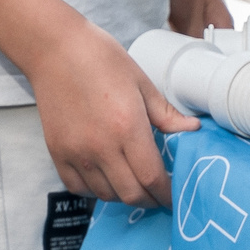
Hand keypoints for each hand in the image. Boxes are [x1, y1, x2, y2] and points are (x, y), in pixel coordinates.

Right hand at [25, 18, 198, 207]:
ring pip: (105, 195)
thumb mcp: (141, 82)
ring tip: (135, 182)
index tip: (175, 196)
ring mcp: (76, 153)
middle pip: (130, 194)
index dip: (167, 193)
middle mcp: (101, 147)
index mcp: (127, 127)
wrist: (56, 50)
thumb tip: (192, 129)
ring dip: (124, 195)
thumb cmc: (102, 59)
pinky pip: (78, 188)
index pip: (152, 177)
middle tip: (159, 193)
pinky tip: (107, 178)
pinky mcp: (57, 153)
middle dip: (150, 199)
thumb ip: (166, 114)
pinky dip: (96, 190)